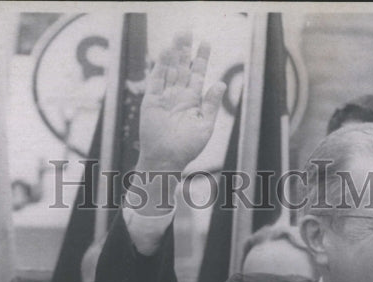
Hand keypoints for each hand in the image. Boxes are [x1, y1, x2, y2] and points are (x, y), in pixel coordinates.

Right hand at [138, 33, 226, 173]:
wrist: (166, 159)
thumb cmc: (188, 147)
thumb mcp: (205, 125)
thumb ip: (211, 103)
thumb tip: (221, 83)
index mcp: (193, 100)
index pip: (197, 74)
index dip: (201, 58)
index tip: (206, 42)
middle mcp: (178, 95)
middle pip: (182, 67)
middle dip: (185, 49)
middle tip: (187, 31)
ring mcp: (164, 96)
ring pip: (169, 69)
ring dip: (173, 53)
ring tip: (178, 36)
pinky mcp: (151, 101)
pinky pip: (156, 80)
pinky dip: (160, 66)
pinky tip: (166, 52)